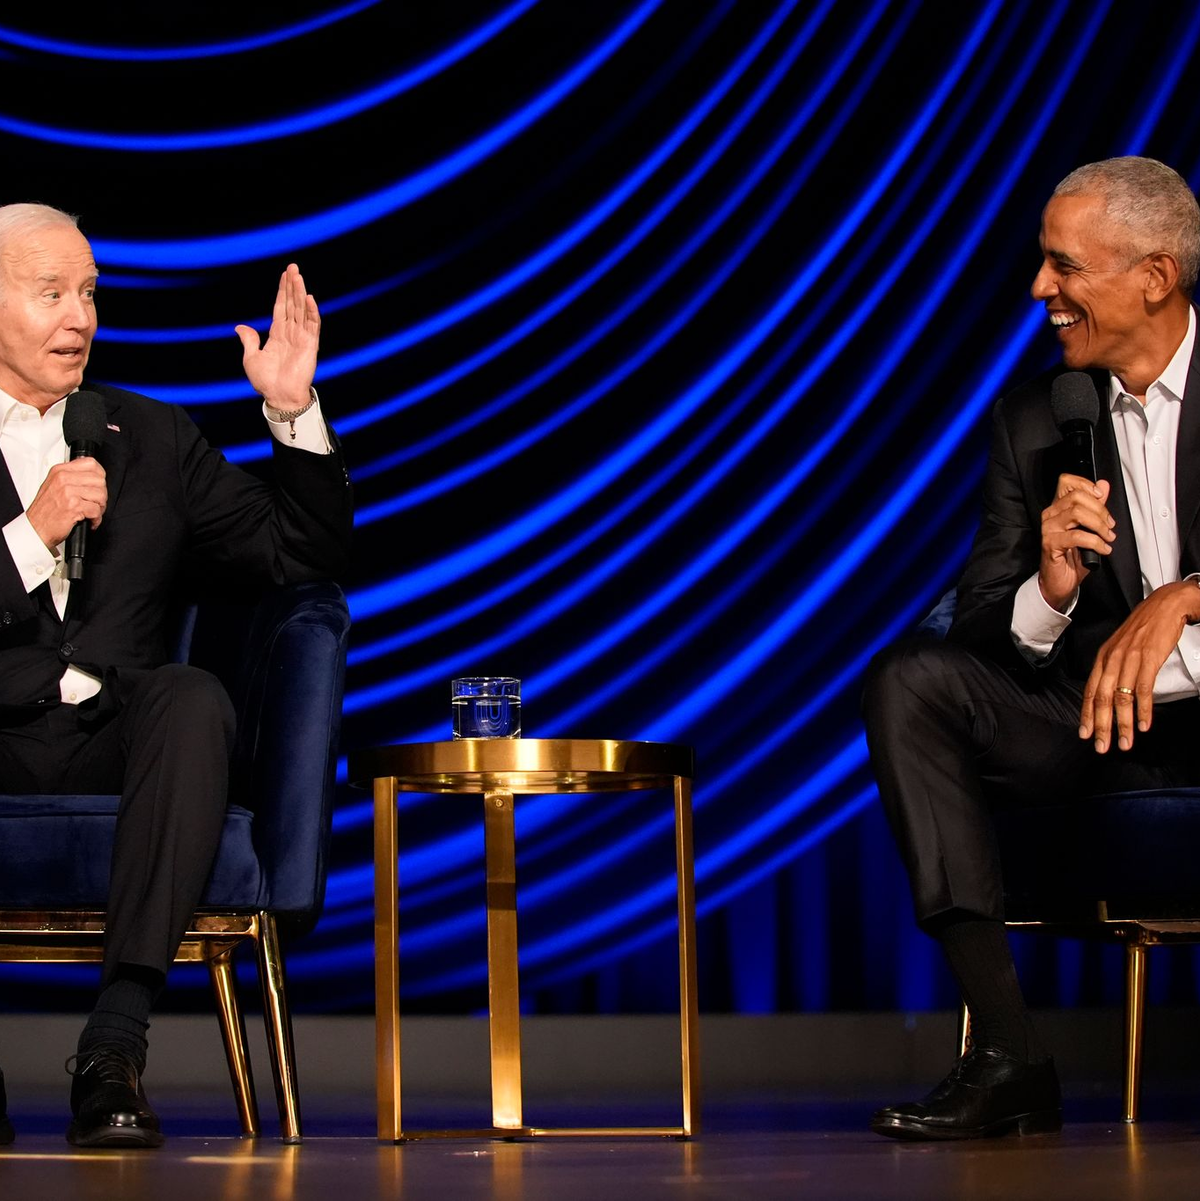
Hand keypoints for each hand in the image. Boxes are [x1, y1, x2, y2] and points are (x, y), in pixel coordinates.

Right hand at [26, 457, 106, 549]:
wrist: (35, 528)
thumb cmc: (45, 510)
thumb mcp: (53, 485)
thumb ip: (71, 477)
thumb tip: (92, 475)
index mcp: (60, 471)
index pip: (90, 464)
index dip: (100, 476)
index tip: (99, 485)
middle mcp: (63, 479)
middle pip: (99, 480)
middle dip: (102, 494)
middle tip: (96, 503)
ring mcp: (68, 492)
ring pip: (101, 495)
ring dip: (100, 507)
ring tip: (92, 512)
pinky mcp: (73, 506)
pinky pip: (96, 510)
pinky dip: (96, 519)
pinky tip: (90, 520)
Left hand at [235, 263, 319, 411]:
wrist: (279, 396)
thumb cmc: (266, 381)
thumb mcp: (251, 358)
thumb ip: (249, 340)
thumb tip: (240, 327)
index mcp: (278, 334)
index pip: (281, 307)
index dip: (283, 291)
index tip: (284, 275)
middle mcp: (291, 333)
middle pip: (292, 303)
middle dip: (292, 285)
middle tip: (293, 267)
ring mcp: (302, 338)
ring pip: (301, 310)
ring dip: (300, 292)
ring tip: (299, 275)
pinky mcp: (310, 345)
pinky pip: (312, 325)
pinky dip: (311, 311)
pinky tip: (309, 298)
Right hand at [1038, 473, 1115, 609]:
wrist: (1061, 582)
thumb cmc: (1073, 557)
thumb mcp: (1090, 528)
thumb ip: (1096, 506)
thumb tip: (1103, 485)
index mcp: (1059, 508)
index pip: (1067, 482)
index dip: (1086, 485)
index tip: (1101, 497)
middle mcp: (1051, 515)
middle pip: (1076, 496)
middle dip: (1100, 510)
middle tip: (1110, 525)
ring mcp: (1049, 529)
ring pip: (1077, 513)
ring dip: (1099, 525)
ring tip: (1107, 537)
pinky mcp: (1050, 543)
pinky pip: (1076, 536)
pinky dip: (1095, 542)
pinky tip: (1103, 549)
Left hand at [1080, 580, 1199, 751]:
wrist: (1164, 606)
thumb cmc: (1143, 629)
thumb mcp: (1120, 648)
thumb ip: (1112, 670)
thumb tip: (1107, 694)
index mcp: (1102, 658)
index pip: (1089, 691)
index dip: (1086, 715)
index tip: (1085, 734)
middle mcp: (1111, 659)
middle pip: (1101, 699)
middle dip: (1101, 726)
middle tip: (1102, 746)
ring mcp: (1129, 659)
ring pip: (1121, 698)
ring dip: (1124, 724)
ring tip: (1126, 742)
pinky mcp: (1148, 659)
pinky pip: (1143, 689)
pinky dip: (1143, 709)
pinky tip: (1144, 724)